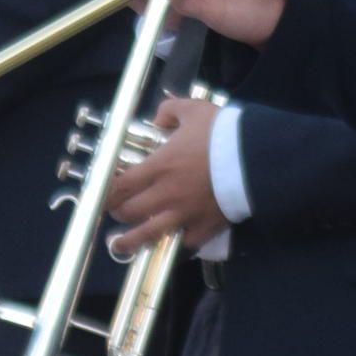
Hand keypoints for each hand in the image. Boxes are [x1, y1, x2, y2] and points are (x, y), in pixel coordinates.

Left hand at [107, 95, 224, 254]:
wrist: (255, 159)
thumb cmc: (222, 134)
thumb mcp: (194, 110)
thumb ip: (170, 111)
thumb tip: (158, 119)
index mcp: (159, 167)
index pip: (120, 185)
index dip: (106, 192)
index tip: (100, 194)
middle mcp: (165, 195)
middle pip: (129, 211)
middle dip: (117, 212)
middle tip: (115, 211)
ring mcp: (183, 215)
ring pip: (148, 235)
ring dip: (130, 241)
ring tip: (120, 245)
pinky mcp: (203, 229)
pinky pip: (182, 244)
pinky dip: (172, 244)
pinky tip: (165, 244)